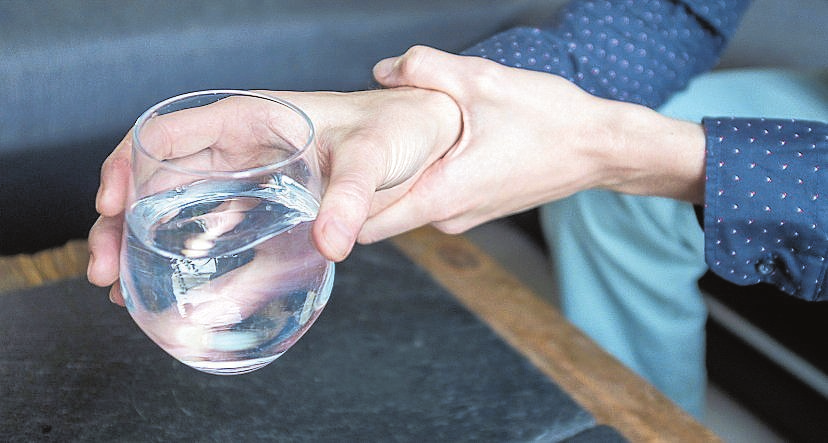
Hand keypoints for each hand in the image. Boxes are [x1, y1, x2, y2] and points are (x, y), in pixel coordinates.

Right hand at [88, 88, 460, 303]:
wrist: (423, 143)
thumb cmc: (395, 131)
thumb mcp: (373, 156)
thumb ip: (351, 198)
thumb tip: (329, 245)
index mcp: (251, 119)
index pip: (167, 134)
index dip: (129, 166)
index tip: (113, 207)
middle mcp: (240, 148)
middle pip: (157, 179)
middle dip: (121, 222)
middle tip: (105, 270)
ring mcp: (250, 180)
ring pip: (177, 209)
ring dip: (144, 246)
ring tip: (121, 291)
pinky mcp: (268, 209)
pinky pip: (215, 231)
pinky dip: (189, 259)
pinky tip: (175, 292)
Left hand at [360, 46, 705, 242]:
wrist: (598, 147)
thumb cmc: (550, 119)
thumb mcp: (483, 81)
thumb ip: (426, 68)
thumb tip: (382, 69)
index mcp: (442, 195)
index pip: (366, 224)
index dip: (337, 204)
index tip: (318, 178)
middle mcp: (448, 217)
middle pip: (380, 217)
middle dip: (359, 188)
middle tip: (347, 148)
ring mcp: (463, 217)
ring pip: (406, 206)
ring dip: (392, 180)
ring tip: (386, 141)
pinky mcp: (474, 208)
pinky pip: (429, 199)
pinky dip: (418, 178)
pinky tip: (424, 145)